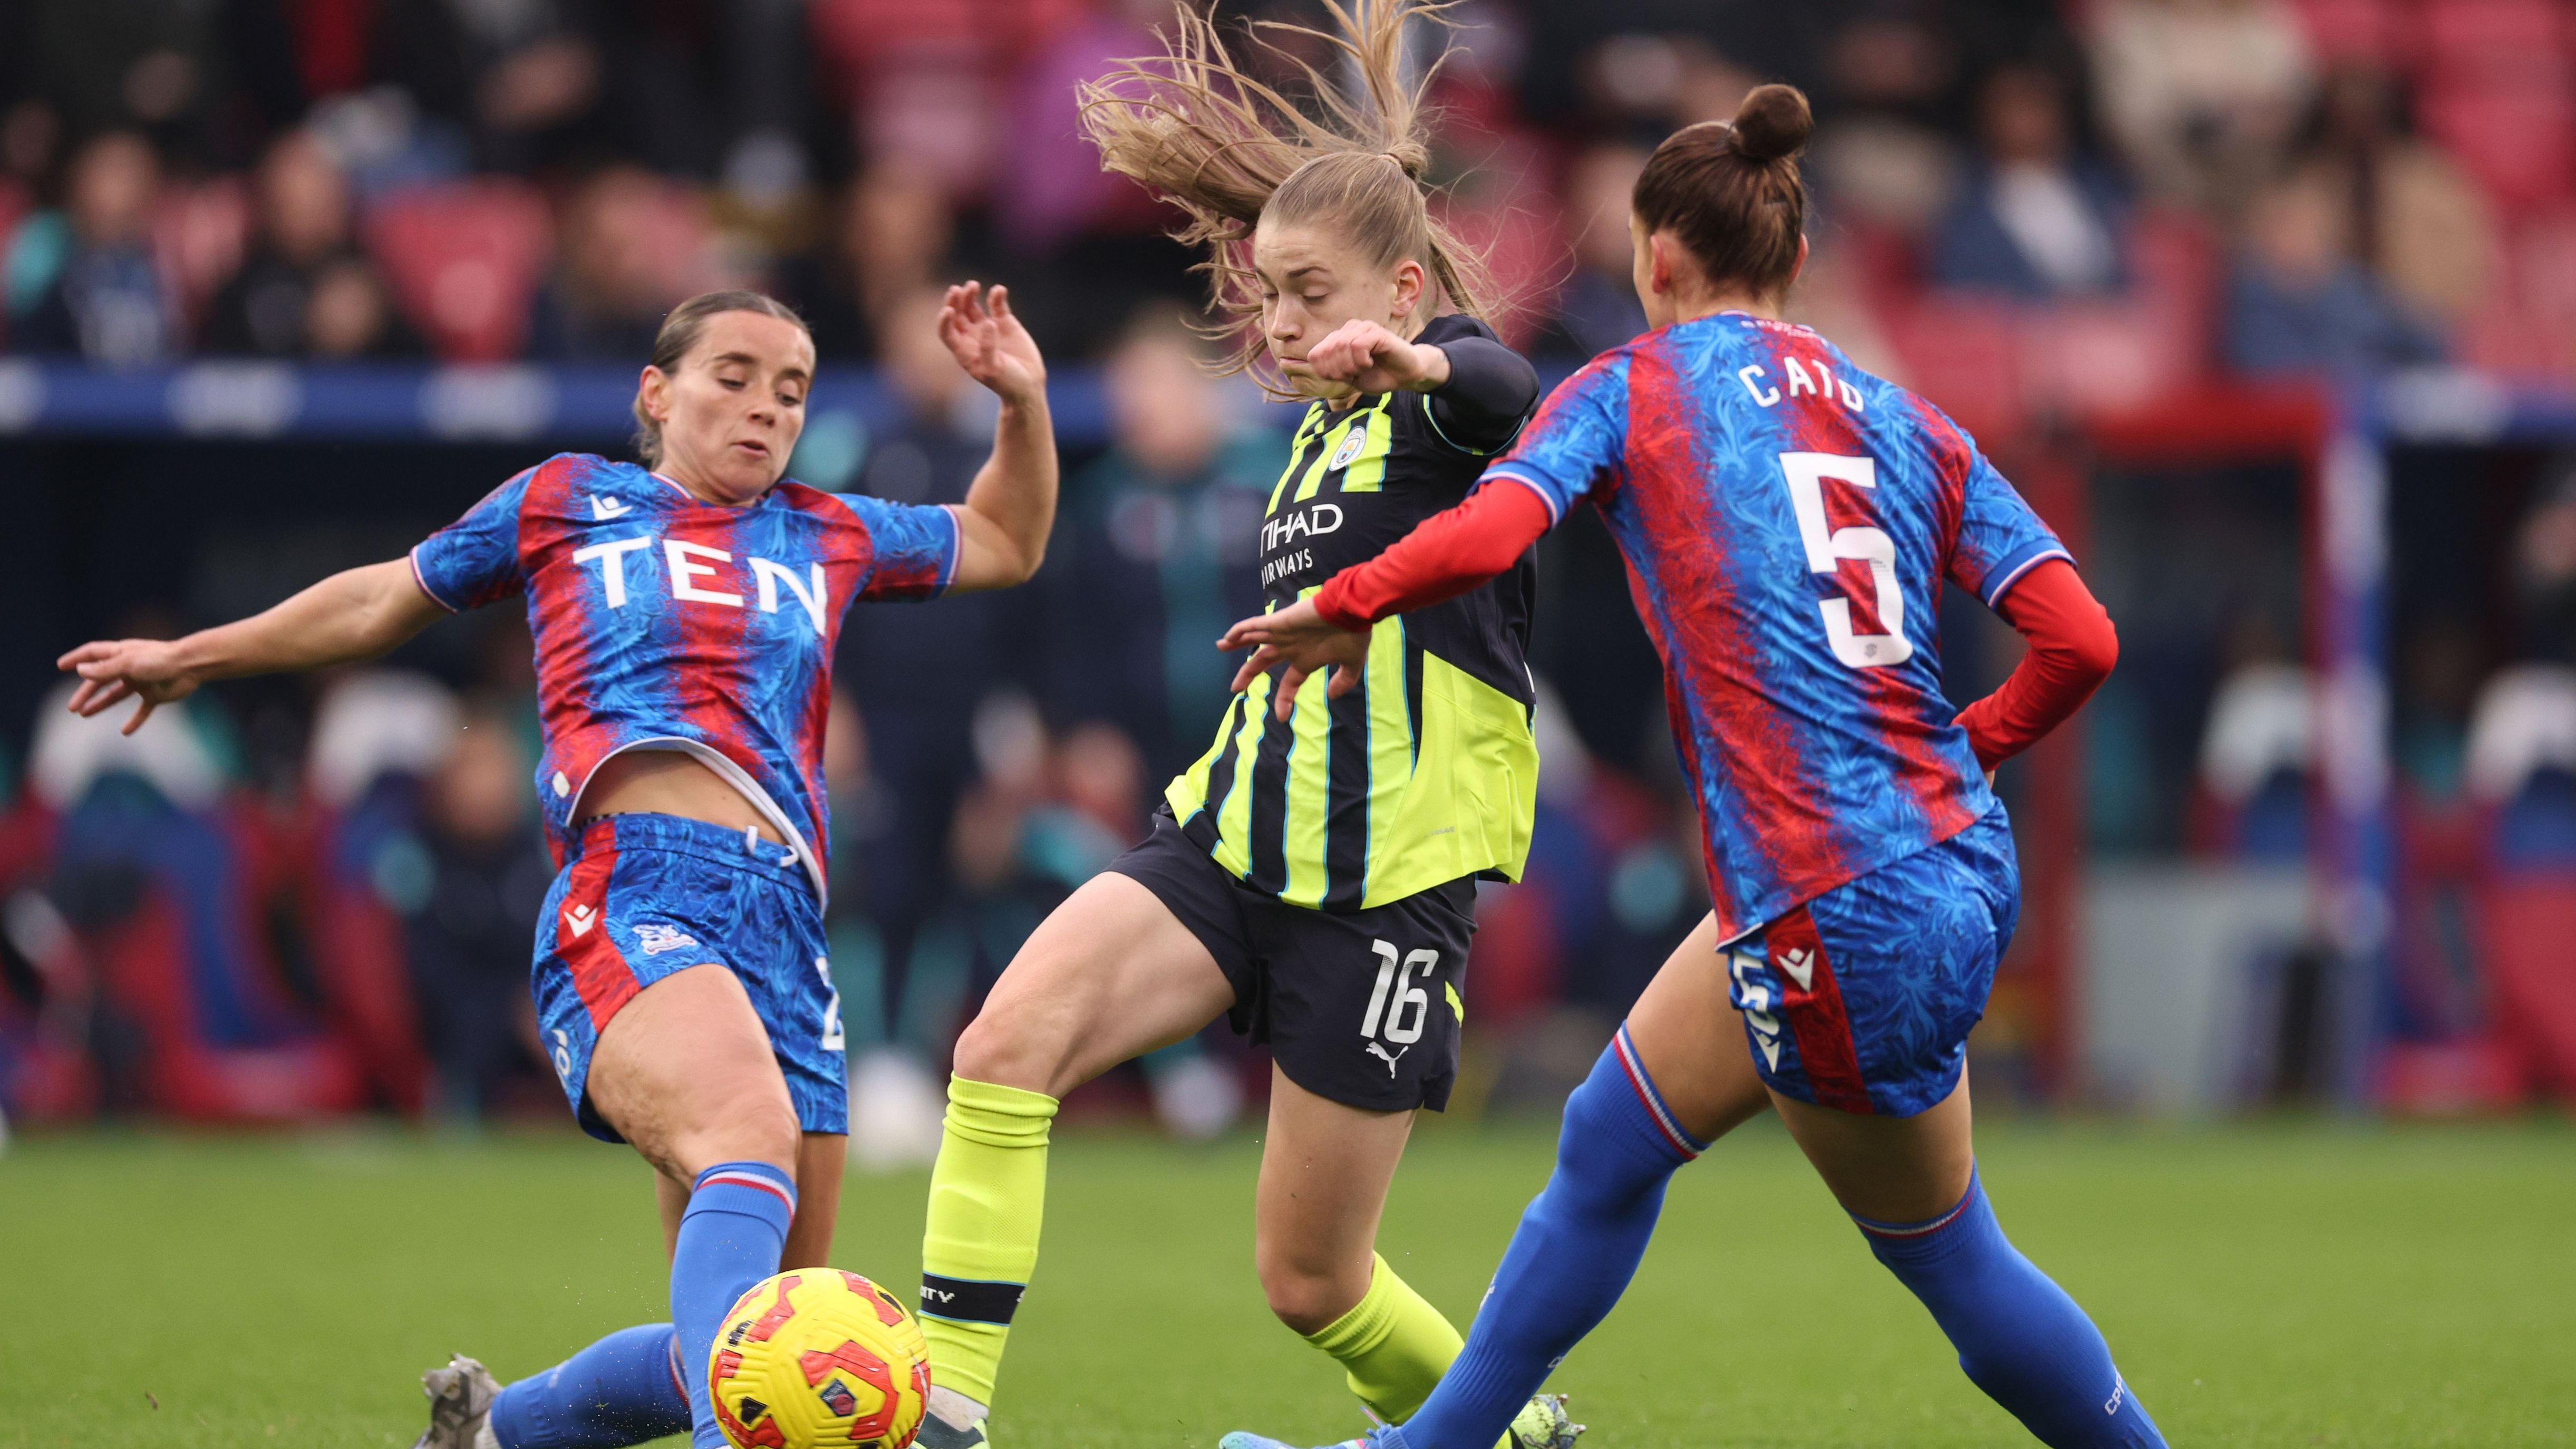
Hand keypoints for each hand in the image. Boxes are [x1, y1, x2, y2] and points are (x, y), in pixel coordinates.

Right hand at [57, 639, 201, 734]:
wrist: (190, 666)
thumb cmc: (159, 660)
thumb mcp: (128, 663)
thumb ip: (104, 669)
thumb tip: (81, 671)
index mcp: (121, 654)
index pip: (93, 654)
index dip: (77, 659)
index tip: (61, 666)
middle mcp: (129, 667)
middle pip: (101, 680)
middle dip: (85, 692)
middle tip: (72, 707)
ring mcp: (141, 682)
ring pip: (116, 695)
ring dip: (100, 704)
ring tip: (84, 715)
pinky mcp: (155, 695)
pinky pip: (142, 710)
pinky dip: (134, 720)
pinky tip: (125, 731)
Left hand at [938, 282, 1045, 405]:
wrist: (1028, 384)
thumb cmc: (1006, 383)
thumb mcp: (994, 371)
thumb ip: (988, 348)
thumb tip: (988, 323)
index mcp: (963, 351)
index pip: (947, 332)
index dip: (944, 321)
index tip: (948, 310)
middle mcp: (971, 336)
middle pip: (956, 314)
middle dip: (955, 301)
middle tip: (957, 290)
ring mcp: (987, 327)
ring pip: (972, 306)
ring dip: (970, 294)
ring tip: (973, 285)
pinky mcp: (1005, 322)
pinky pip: (997, 305)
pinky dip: (997, 296)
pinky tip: (999, 290)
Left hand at [1217, 598, 1372, 720]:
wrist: (1353, 611)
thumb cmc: (1353, 634)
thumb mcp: (1352, 664)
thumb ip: (1344, 681)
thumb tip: (1333, 696)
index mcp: (1306, 659)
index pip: (1289, 683)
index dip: (1284, 700)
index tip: (1281, 717)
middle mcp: (1291, 646)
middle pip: (1262, 661)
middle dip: (1248, 674)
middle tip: (1234, 688)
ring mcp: (1284, 634)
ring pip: (1254, 639)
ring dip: (1236, 643)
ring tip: (1220, 646)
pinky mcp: (1280, 621)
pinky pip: (1255, 624)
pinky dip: (1241, 629)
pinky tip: (1228, 635)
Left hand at [1296, 320, 1448, 395]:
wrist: (1405, 375)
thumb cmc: (1378, 375)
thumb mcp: (1349, 377)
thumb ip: (1331, 369)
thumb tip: (1309, 361)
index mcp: (1339, 339)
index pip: (1315, 355)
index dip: (1325, 372)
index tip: (1342, 378)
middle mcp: (1349, 329)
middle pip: (1326, 351)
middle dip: (1337, 370)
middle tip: (1353, 375)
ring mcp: (1363, 328)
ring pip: (1341, 346)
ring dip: (1350, 366)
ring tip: (1363, 369)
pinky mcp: (1377, 332)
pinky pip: (1358, 345)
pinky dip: (1361, 360)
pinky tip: (1370, 363)